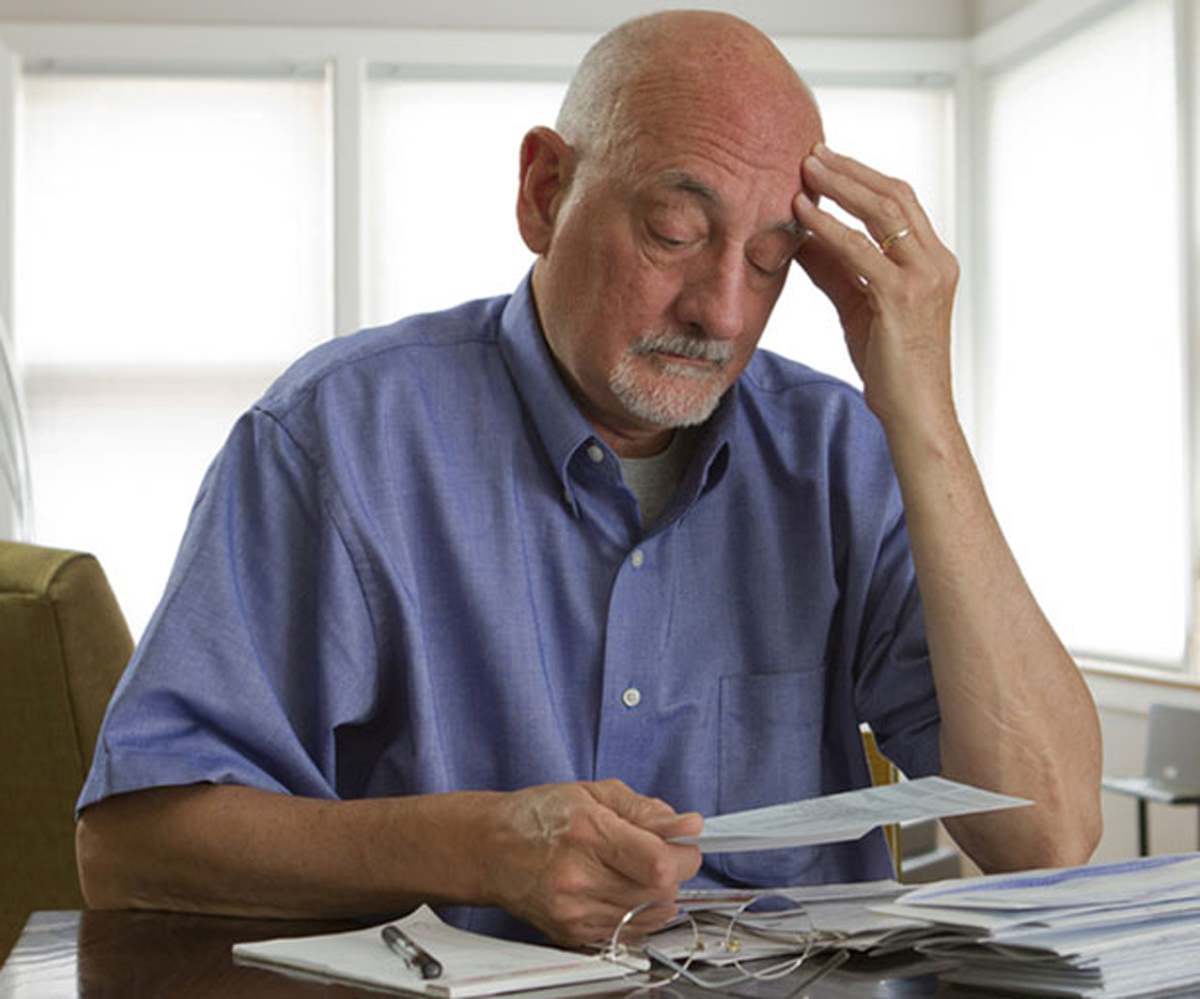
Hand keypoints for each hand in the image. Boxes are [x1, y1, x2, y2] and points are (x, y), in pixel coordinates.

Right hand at [481, 780, 701, 947]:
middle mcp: (579, 877)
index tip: (684, 842)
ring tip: (636, 869)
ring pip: (649, 915)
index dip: (685, 854)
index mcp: (587, 833)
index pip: (659, 862)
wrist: (489, 849)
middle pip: (660, 892)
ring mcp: (574, 911)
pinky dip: (638, 911)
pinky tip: (621, 888)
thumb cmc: (537, 816)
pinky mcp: (572, 934)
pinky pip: (629, 931)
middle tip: (659, 852)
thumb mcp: (593, 792)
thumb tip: (687, 825)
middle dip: (673, 871)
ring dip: (658, 893)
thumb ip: (645, 810)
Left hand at [792, 143, 959, 433]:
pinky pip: (860, 250)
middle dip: (851, 170)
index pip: (900, 202)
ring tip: (805, 168)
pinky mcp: (903, 296)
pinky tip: (803, 212)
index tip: (827, 160)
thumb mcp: (858, 306)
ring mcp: (924, 276)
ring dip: (840, 185)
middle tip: (812, 151)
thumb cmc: (890, 366)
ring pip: (882, 212)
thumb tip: (801, 239)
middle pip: (894, 195)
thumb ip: (835, 270)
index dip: (863, 177)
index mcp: (933, 261)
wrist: (914, 412)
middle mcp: (936, 261)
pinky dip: (829, 226)